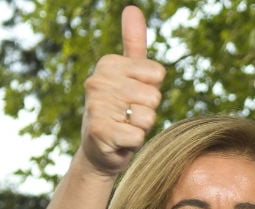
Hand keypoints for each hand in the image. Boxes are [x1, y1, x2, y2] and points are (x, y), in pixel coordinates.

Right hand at [78, 5, 164, 176]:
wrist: (100, 149)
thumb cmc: (121, 109)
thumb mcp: (130, 74)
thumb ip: (134, 43)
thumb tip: (133, 8)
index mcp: (109, 64)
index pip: (157, 74)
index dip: (152, 90)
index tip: (135, 97)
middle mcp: (98, 82)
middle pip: (154, 96)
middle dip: (148, 110)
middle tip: (130, 116)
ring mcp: (97, 107)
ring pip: (148, 116)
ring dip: (141, 127)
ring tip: (125, 127)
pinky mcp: (101, 132)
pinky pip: (139, 136)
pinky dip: (134, 143)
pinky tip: (120, 141)